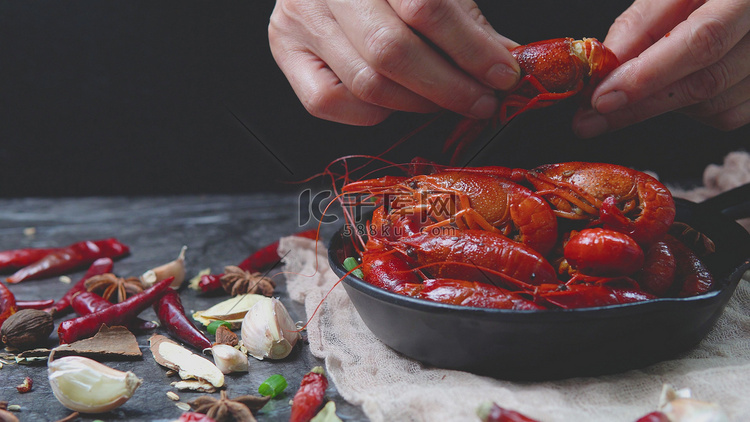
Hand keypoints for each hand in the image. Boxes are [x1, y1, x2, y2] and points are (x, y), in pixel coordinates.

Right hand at [268, 0, 519, 125]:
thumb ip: (462, 18)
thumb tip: (504, 60)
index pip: (424, 7)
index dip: (469, 48)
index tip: (502, 73)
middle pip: (391, 51)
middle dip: (447, 86)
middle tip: (480, 100)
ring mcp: (299, 18)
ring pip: (365, 83)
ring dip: (418, 104)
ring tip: (445, 101)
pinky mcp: (284, 50)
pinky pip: (329, 101)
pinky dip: (371, 111)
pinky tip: (394, 101)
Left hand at [573, 0, 749, 136]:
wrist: (735, 1)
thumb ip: (641, 24)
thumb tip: (605, 68)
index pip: (701, 42)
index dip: (647, 76)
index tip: (602, 98)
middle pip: (706, 82)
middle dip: (639, 105)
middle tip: (590, 119)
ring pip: (714, 106)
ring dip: (665, 103)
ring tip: (639, 86)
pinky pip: (726, 115)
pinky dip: (691, 109)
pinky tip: (676, 86)